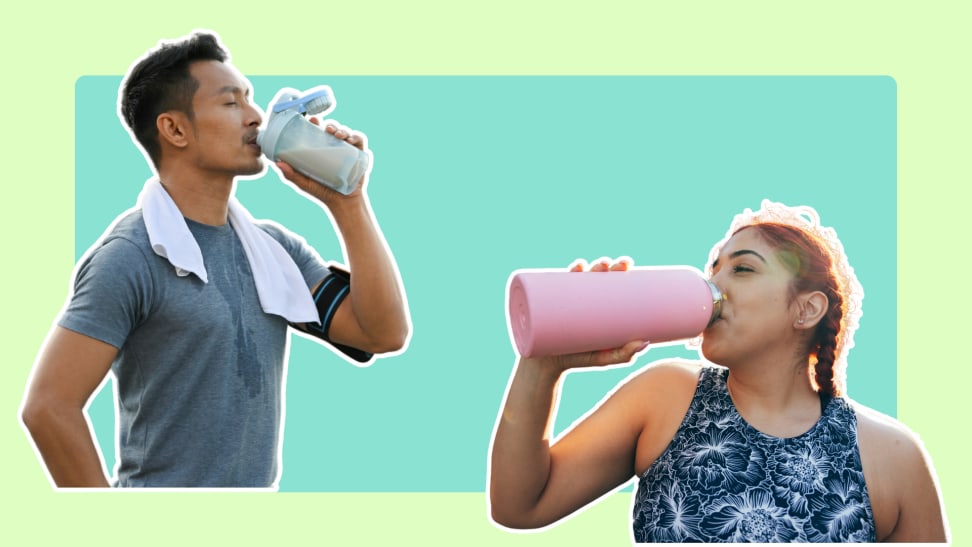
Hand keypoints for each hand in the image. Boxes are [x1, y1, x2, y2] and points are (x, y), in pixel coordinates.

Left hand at [274, 118, 370, 205]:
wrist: (341, 203)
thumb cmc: (321, 191)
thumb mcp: (304, 182)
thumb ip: (291, 174)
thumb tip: (277, 163)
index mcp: (321, 149)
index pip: (318, 130)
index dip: (316, 122)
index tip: (313, 119)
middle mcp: (334, 147)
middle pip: (333, 129)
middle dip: (330, 124)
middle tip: (326, 128)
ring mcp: (347, 150)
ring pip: (346, 132)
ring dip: (342, 129)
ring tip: (337, 134)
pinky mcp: (359, 155)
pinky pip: (359, 141)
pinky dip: (356, 137)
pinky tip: (350, 140)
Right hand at [522, 255, 645, 372]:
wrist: (548, 366)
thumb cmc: (580, 359)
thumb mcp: (605, 358)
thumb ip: (624, 354)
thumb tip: (644, 342)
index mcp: (597, 304)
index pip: (609, 281)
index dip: (618, 269)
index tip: (627, 264)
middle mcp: (582, 298)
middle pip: (596, 275)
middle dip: (607, 265)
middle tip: (617, 266)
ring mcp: (566, 300)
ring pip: (577, 277)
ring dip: (587, 266)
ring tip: (598, 266)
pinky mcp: (551, 306)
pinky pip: (556, 286)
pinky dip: (565, 275)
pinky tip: (578, 267)